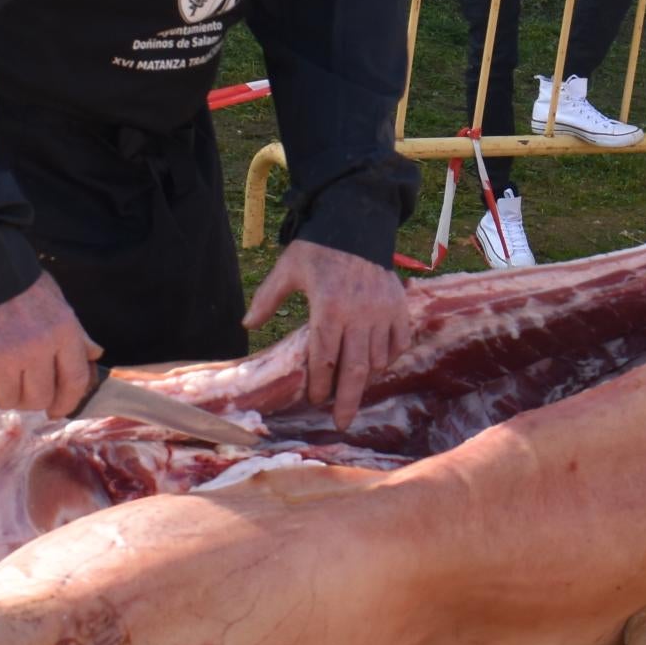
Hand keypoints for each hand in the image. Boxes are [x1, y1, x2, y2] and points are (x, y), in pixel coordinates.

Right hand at [0, 273, 100, 418]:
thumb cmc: (19, 282)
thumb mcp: (56, 301)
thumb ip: (76, 333)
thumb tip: (95, 354)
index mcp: (63, 332)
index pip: (74, 381)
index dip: (67, 401)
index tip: (57, 411)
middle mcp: (36, 348)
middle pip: (38, 399)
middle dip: (30, 398)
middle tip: (20, 386)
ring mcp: (3, 356)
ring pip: (6, 400)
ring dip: (0, 392)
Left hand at [244, 242, 413, 429]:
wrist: (357, 221)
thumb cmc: (319, 248)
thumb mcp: (288, 269)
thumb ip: (268, 298)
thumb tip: (246, 324)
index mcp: (329, 308)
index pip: (324, 359)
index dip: (319, 384)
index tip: (314, 399)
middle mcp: (359, 315)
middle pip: (355, 370)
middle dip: (348, 401)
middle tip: (342, 423)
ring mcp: (383, 312)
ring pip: (377, 360)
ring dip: (365, 379)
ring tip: (354, 391)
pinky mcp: (399, 306)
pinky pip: (399, 343)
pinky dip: (389, 358)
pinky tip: (378, 364)